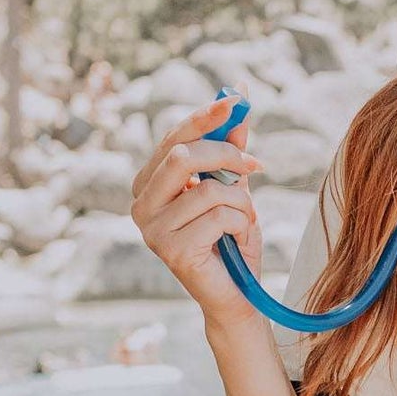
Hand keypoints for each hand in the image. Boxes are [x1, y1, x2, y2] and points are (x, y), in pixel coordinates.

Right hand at [130, 92, 265, 328]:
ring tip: (244, 220)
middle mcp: (141, 203)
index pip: (174, 139)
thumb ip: (231, 151)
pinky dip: (241, 224)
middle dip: (227, 156)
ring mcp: (151, 228)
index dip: (205, 117)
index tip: (236, 101)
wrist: (238, 295)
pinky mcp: (170, 250)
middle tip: (256, 166)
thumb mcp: (234, 190)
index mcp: (149, 184)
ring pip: (208, 189)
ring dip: (241, 202)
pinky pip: (219, 217)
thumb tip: (237, 103)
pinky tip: (236, 240)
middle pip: (182, 156)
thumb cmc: (232, 241)